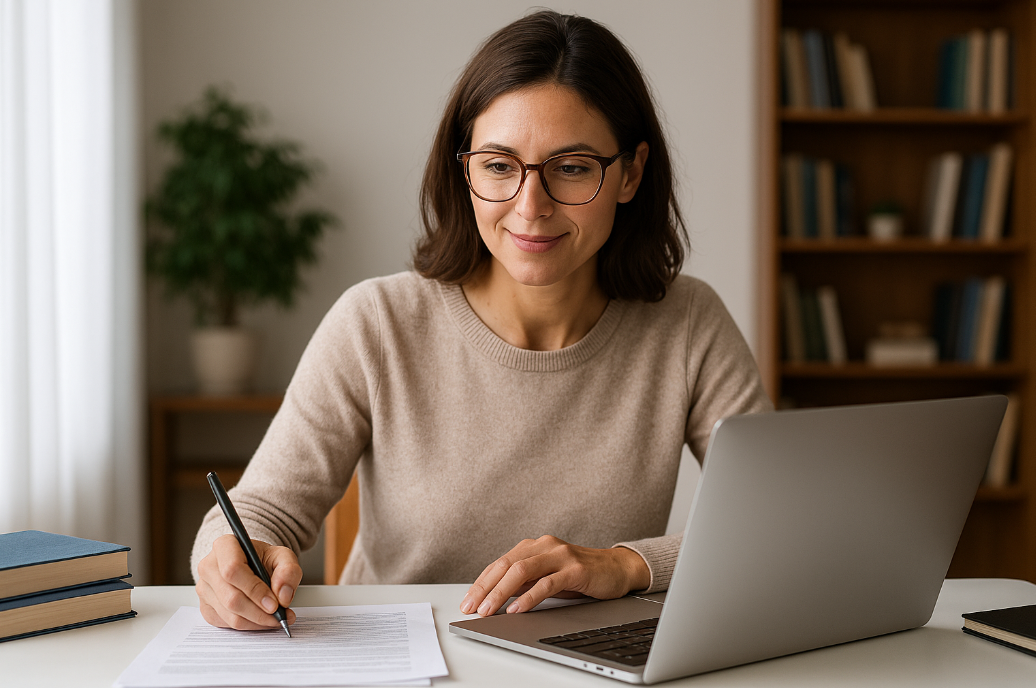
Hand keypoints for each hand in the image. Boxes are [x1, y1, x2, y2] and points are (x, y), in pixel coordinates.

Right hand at [196, 534, 302, 629]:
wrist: (252, 565)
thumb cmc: (263, 559)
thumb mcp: (283, 557)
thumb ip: (288, 571)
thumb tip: (283, 596)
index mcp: (225, 546)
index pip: (233, 570)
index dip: (254, 590)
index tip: (274, 604)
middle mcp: (209, 567)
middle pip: (231, 597)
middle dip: (259, 612)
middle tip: (280, 616)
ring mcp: (204, 589)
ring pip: (230, 615)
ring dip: (257, 622)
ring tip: (276, 619)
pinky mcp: (206, 607)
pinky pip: (227, 624)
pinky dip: (249, 626)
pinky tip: (262, 620)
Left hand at [460, 535, 649, 616]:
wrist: (617, 569)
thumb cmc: (579, 575)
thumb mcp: (547, 577)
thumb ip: (524, 582)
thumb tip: (495, 598)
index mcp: (533, 547)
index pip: (499, 564)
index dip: (481, 583)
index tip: (468, 601)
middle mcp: (544, 546)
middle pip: (506, 565)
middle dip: (485, 588)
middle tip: (471, 608)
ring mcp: (560, 555)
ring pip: (522, 571)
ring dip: (501, 593)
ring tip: (488, 610)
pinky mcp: (575, 569)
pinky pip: (547, 583)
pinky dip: (529, 597)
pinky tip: (517, 609)